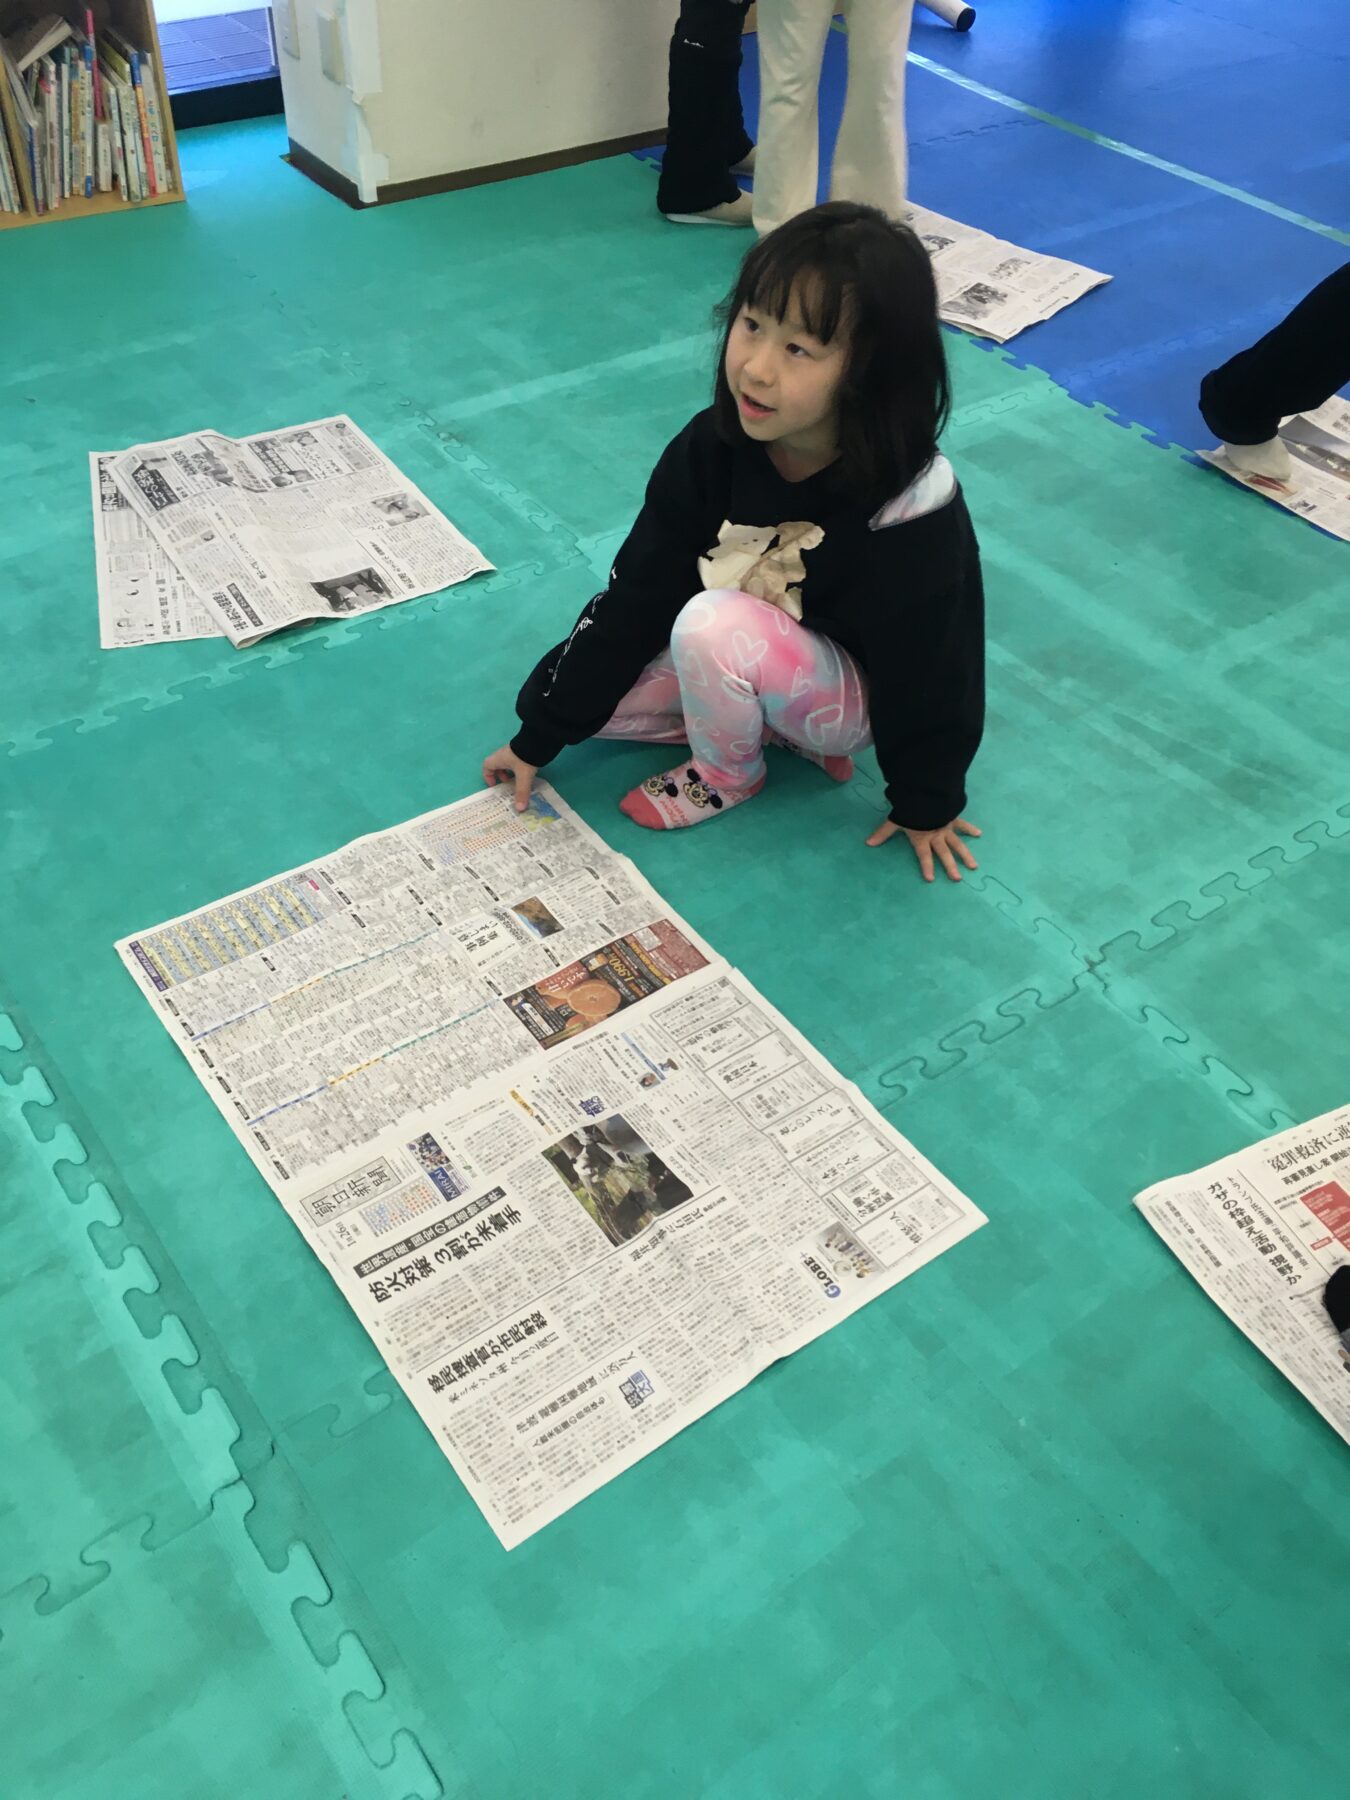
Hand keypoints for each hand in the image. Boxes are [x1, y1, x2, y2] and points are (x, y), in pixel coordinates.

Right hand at [482, 743, 538, 811]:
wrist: (539, 741)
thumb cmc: (525, 758)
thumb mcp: (523, 776)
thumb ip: (522, 792)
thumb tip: (520, 809)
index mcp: (499, 758)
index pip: (487, 766)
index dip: (488, 776)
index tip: (494, 785)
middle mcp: (504, 754)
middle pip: (497, 765)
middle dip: (501, 775)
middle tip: (508, 784)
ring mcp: (513, 751)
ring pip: (507, 763)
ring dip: (510, 772)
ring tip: (517, 780)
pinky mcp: (522, 750)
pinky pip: (516, 761)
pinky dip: (518, 768)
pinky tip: (526, 773)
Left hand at [866, 815, 980, 881]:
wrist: (927, 794)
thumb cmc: (911, 809)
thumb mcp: (895, 821)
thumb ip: (883, 833)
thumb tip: (868, 844)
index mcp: (922, 838)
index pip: (924, 856)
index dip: (926, 867)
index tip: (930, 879)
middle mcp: (936, 836)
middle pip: (944, 854)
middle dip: (950, 867)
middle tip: (957, 879)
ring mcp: (946, 828)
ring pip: (957, 844)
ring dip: (965, 855)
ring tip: (973, 866)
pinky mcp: (953, 818)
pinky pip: (962, 824)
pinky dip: (970, 828)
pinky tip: (979, 833)